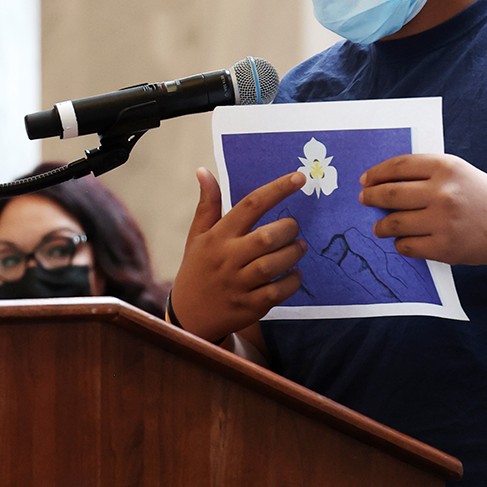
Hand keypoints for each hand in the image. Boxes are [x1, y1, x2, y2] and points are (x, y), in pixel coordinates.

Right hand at [171, 167, 307, 342]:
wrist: (188, 316)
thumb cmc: (197, 268)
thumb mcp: (197, 236)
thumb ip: (207, 204)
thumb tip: (204, 171)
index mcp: (218, 236)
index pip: (250, 205)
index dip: (277, 189)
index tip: (299, 178)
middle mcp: (227, 258)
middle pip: (267, 237)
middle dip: (288, 229)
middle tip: (293, 229)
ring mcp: (238, 284)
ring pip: (274, 264)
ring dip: (294, 253)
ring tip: (298, 248)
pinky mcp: (249, 306)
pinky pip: (278, 291)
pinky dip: (292, 281)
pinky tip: (294, 274)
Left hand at [360, 153, 486, 269]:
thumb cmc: (479, 198)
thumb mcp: (458, 173)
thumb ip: (424, 173)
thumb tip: (378, 183)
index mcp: (447, 167)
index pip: (398, 166)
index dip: (376, 174)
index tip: (365, 181)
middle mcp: (444, 192)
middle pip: (389, 194)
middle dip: (371, 198)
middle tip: (364, 200)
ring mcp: (444, 221)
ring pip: (393, 223)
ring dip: (381, 226)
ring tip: (380, 226)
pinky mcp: (445, 247)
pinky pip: (406, 246)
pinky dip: (400, 244)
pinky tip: (404, 240)